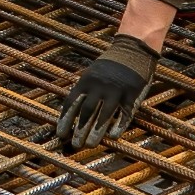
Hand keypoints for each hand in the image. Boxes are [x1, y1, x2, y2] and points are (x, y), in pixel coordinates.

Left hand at [50, 34, 158, 150]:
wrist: (133, 50)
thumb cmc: (110, 65)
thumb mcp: (91, 73)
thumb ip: (83, 89)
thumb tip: (70, 110)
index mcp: (86, 81)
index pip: (71, 104)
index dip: (65, 120)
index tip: (61, 134)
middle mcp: (99, 87)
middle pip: (86, 112)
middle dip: (79, 130)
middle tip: (75, 145)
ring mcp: (116, 91)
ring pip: (103, 116)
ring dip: (95, 132)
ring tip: (90, 145)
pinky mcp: (132, 95)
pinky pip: (124, 114)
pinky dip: (118, 126)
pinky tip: (112, 137)